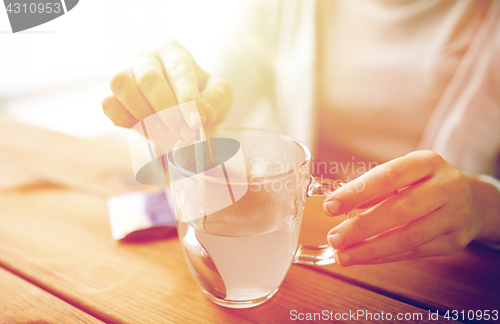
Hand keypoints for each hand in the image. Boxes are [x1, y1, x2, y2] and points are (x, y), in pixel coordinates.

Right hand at [102, 39, 231, 140]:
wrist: (184, 110)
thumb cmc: (202, 96)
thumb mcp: (219, 95)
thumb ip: (215, 100)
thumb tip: (203, 113)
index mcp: (174, 52)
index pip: (179, 71)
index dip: (187, 99)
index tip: (196, 122)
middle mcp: (147, 58)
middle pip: (148, 79)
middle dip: (166, 112)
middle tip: (183, 135)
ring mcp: (126, 75)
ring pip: (122, 86)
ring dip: (144, 115)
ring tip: (165, 135)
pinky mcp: (112, 95)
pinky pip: (109, 104)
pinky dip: (124, 120)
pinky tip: (145, 130)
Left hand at [323, 150, 499, 265]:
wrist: (471, 201)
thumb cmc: (423, 185)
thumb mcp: (404, 175)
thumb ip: (374, 188)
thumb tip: (336, 205)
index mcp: (427, 162)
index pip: (389, 175)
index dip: (358, 192)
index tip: (330, 206)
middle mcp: (445, 187)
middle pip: (400, 209)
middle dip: (362, 226)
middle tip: (334, 237)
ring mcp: (453, 216)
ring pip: (408, 237)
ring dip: (370, 249)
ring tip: (343, 254)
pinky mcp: (453, 241)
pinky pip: (413, 253)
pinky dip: (383, 256)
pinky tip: (361, 258)